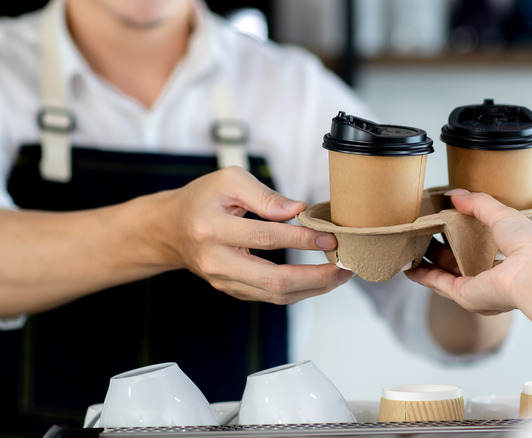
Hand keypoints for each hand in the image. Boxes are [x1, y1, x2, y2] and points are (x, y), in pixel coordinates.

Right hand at [158, 166, 350, 303]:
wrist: (170, 228)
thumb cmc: (202, 199)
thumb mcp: (229, 181)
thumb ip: (265, 196)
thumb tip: (298, 211)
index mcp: (211, 229)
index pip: (265, 238)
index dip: (301, 238)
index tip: (329, 236)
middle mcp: (216, 261)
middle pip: (273, 280)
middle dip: (315, 277)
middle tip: (343, 267)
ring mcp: (224, 281)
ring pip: (275, 295)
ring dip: (313, 288)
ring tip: (340, 275)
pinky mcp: (232, 290)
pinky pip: (270, 296)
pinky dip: (299, 291)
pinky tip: (319, 279)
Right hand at [406, 189, 531, 314]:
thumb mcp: (503, 214)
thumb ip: (479, 204)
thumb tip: (456, 194)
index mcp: (510, 259)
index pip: (483, 248)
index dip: (465, 236)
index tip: (448, 222)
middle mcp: (494, 278)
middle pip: (461, 263)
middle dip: (443, 250)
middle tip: (426, 233)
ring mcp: (479, 288)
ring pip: (448, 274)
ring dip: (430, 263)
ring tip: (413, 247)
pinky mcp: (465, 295)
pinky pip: (439, 284)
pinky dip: (424, 276)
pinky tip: (411, 268)